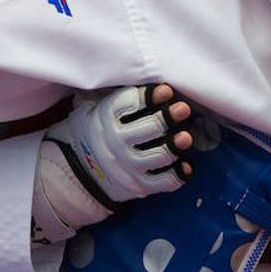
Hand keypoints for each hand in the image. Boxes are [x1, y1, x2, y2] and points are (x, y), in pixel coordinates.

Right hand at [31, 84, 193, 242]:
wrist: (84, 167)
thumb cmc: (106, 127)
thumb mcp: (104, 106)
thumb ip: (127, 96)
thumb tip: (160, 87)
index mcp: (107, 116)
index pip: (128, 104)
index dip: (149, 97)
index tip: (166, 90)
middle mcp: (116, 141)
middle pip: (147, 129)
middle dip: (167, 118)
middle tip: (183, 109)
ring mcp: (128, 165)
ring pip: (156, 157)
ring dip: (173, 147)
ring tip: (185, 137)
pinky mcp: (138, 185)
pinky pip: (161, 182)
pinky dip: (176, 175)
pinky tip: (187, 165)